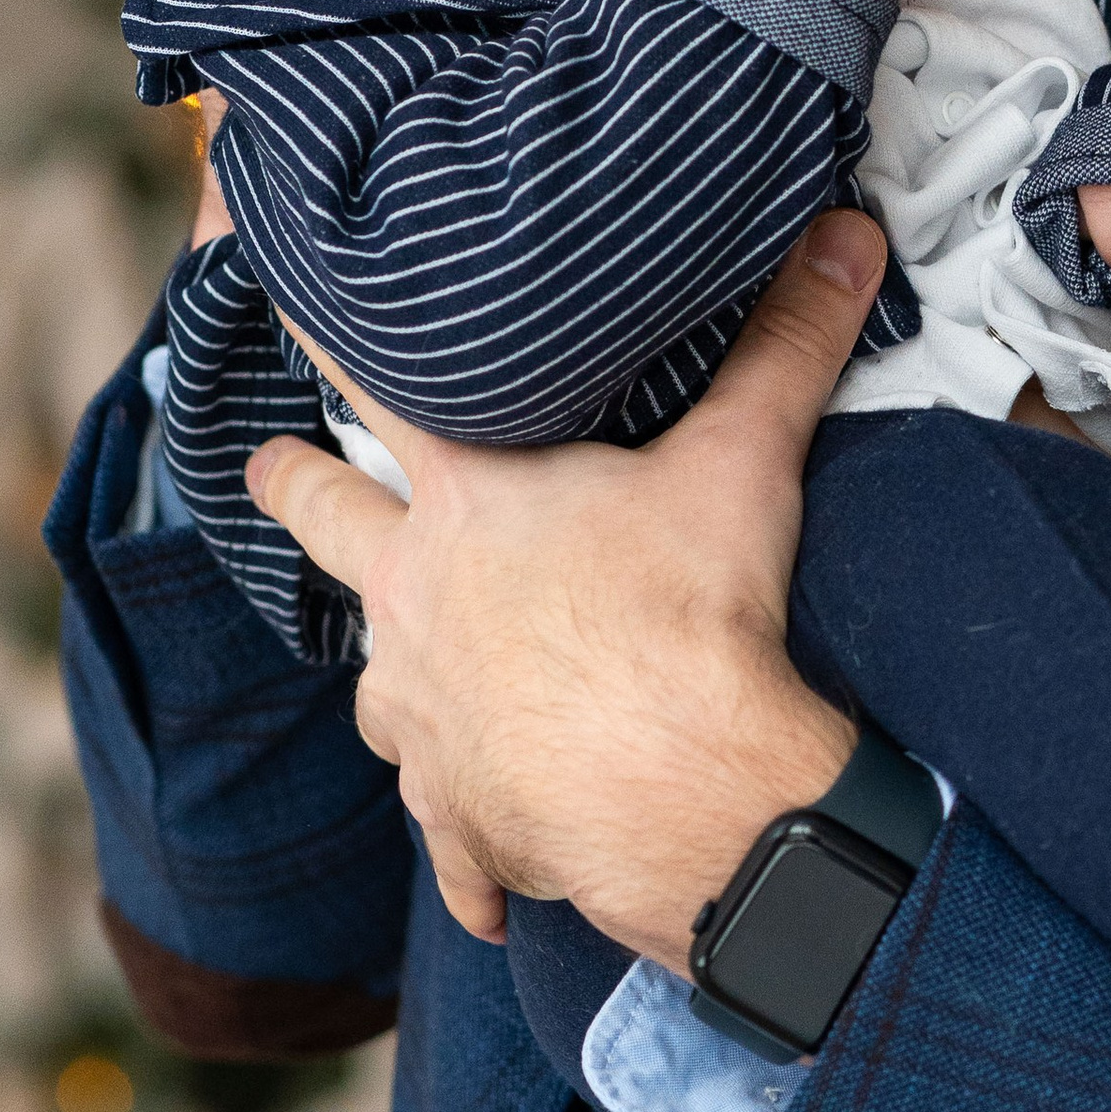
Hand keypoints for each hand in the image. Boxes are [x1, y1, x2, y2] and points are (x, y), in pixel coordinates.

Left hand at [242, 216, 884, 958]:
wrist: (677, 790)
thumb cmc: (689, 618)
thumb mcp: (743, 465)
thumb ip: (786, 348)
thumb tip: (845, 236)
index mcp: (465, 507)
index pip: (373, 396)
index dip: (322, 341)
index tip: (273, 299)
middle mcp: (415, 605)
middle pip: (324, 527)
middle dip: (292, 489)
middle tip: (265, 467)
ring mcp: (423, 719)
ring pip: (373, 685)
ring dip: (391, 673)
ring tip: (405, 674)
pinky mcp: (457, 816)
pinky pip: (446, 832)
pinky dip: (466, 842)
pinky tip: (480, 876)